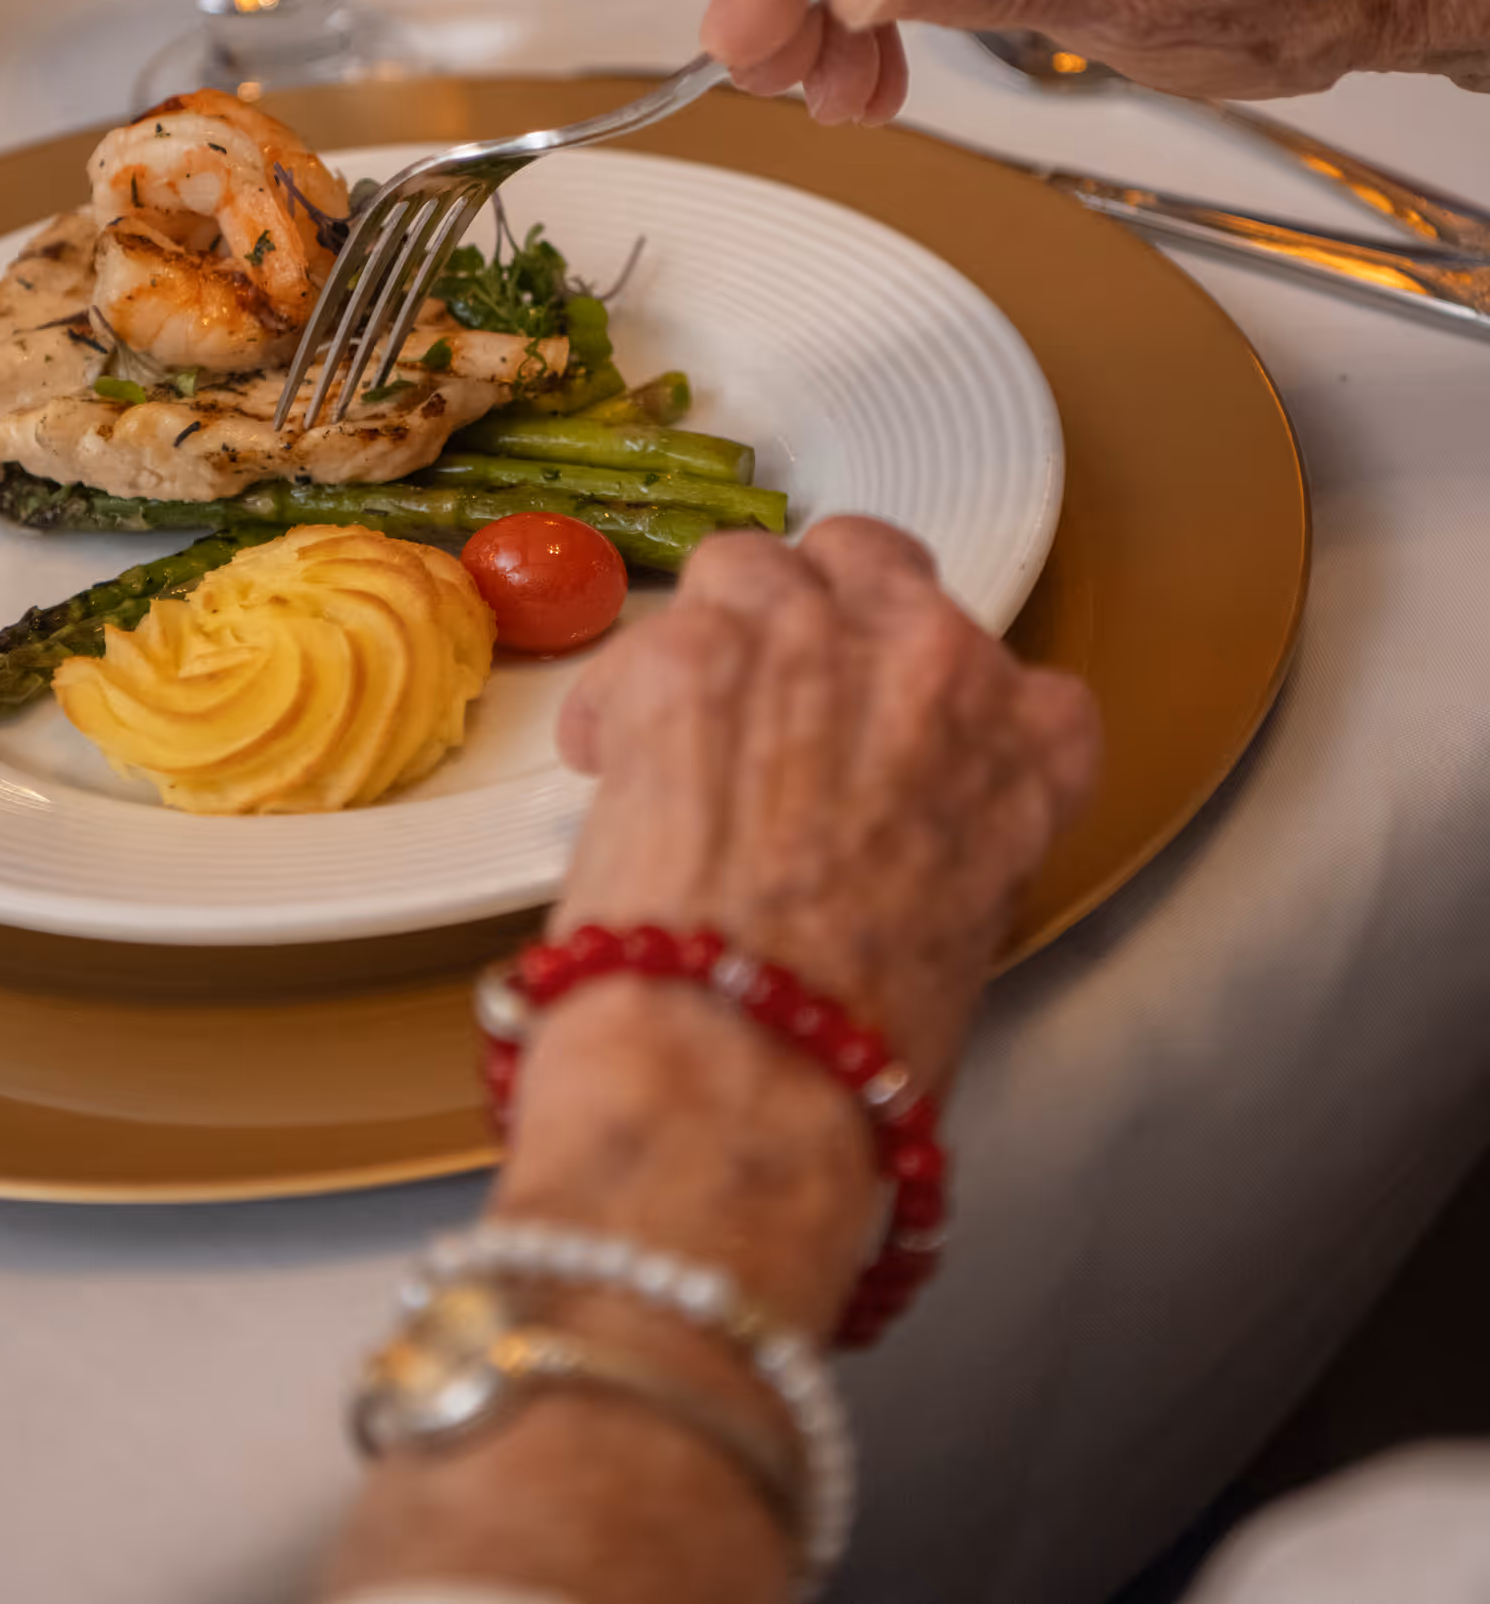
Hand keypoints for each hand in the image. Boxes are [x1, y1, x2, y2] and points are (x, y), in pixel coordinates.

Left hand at [552, 517, 1098, 1092]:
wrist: (744, 1072)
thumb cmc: (854, 1051)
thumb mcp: (961, 929)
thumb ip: (939, 831)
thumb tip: (872, 826)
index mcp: (1026, 745)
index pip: (1012, 673)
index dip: (925, 696)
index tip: (885, 734)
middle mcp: (932, 663)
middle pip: (870, 562)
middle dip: (817, 614)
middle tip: (768, 690)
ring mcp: (807, 643)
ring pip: (750, 567)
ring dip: (715, 634)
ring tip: (681, 723)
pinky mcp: (690, 655)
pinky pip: (649, 635)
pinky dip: (622, 696)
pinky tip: (609, 764)